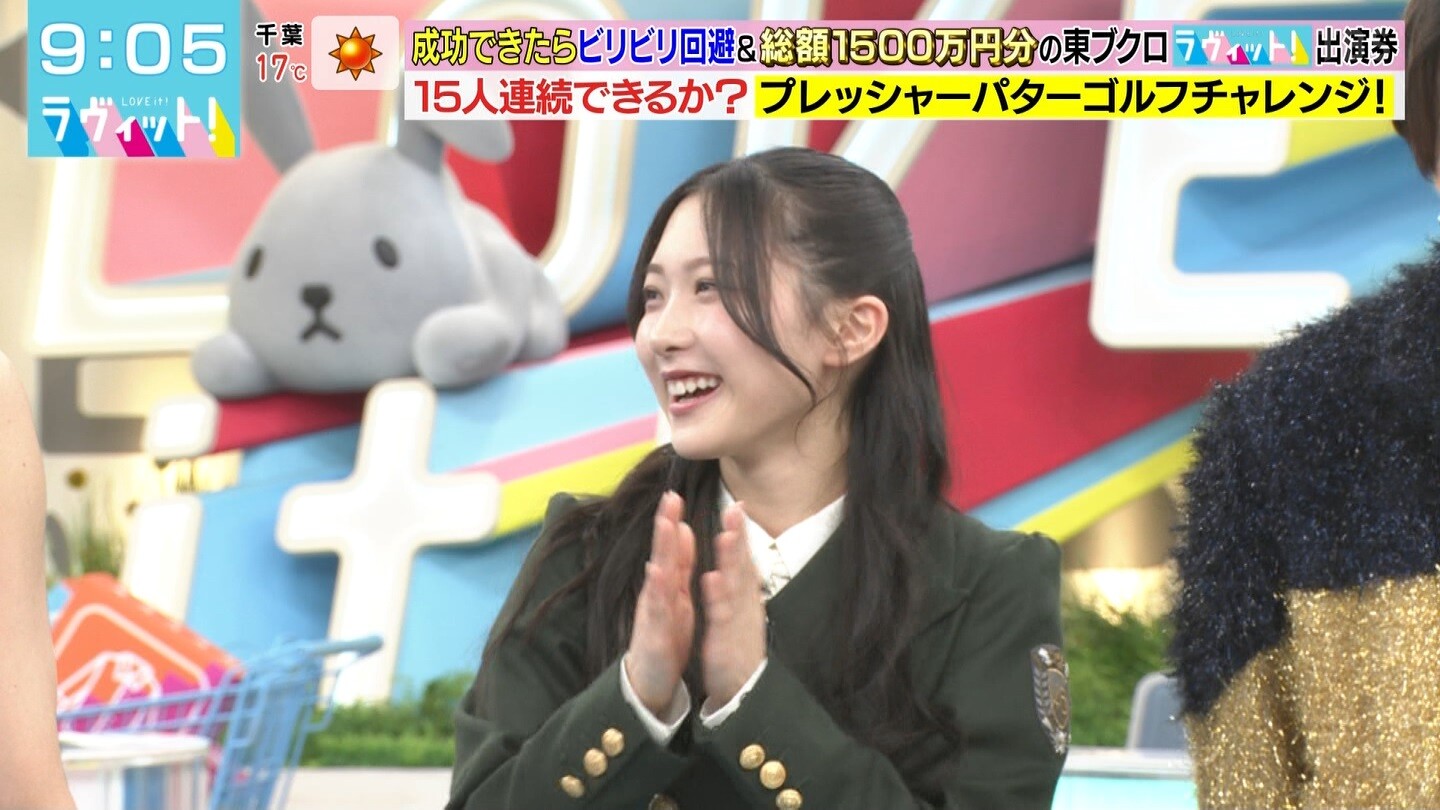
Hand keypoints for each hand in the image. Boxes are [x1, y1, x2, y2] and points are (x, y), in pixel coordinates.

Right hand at [625, 491, 695, 716]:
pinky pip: (656, 612)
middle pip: (662, 554)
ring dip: (662, 551)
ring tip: (665, 526)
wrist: (650, 681)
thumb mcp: (676, 595)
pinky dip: (657, 592)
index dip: (672, 520)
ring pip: (658, 576)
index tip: (675, 492)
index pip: (672, 548)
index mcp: (669, 585)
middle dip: (665, 525)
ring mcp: (653, 613)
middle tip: (669, 497)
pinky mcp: (654, 635)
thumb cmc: (665, 634)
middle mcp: (658, 594)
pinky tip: (657, 573)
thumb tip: (681, 528)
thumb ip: (680, 563)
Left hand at [700, 502, 767, 709]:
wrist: (743, 689)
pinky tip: (712, 578)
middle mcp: (745, 605)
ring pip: (734, 586)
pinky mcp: (726, 640)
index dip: (741, 534)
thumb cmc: (739, 646)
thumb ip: (737, 584)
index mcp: (744, 598)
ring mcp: (737, 622)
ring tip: (726, 535)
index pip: (743, 561)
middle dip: (738, 537)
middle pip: (742, 566)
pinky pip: (721, 616)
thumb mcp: (740, 612)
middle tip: (735, 510)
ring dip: (730, 560)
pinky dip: (718, 596)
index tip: (738, 507)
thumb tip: (738, 560)